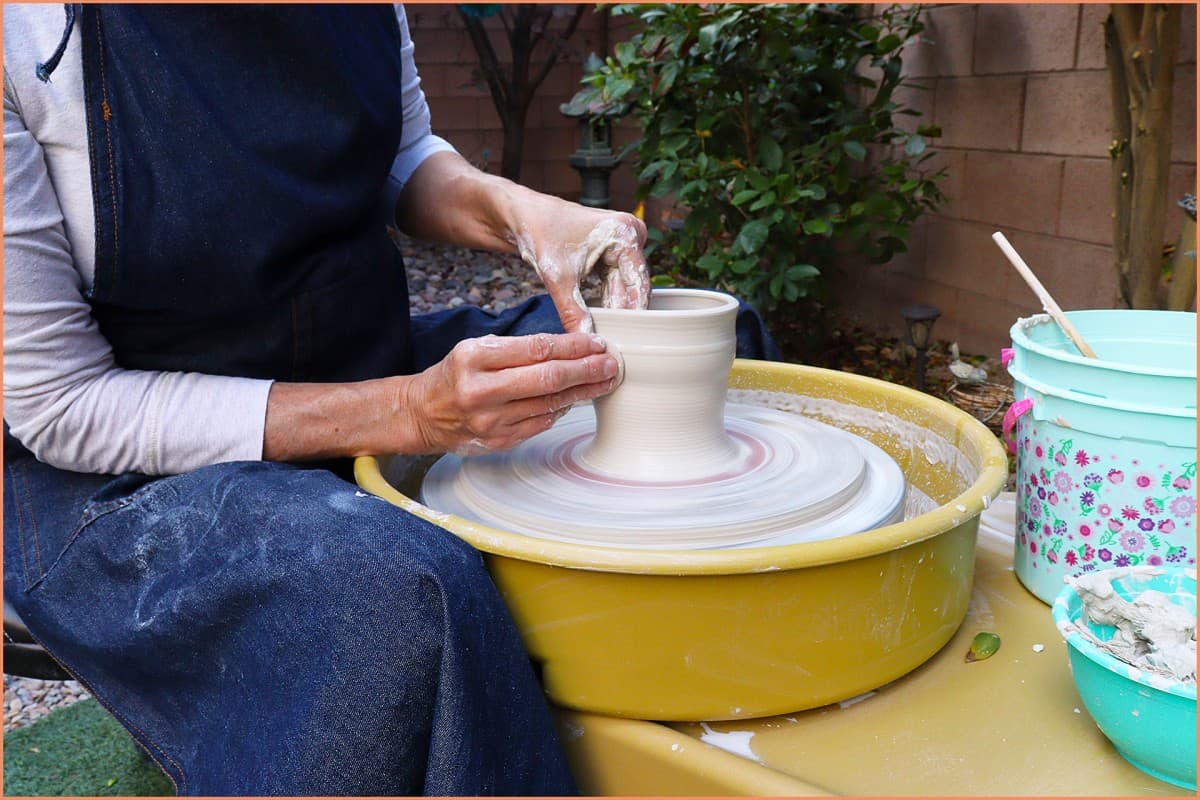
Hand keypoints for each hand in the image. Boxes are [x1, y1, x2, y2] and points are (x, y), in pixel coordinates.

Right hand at [402, 332, 618, 454]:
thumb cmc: (456, 375)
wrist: (424, 413)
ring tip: (604, 381)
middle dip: (586, 370)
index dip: (572, 346)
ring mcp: (490, 421)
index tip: (596, 343)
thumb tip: (568, 350)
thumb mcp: (476, 349)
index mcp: (474, 358)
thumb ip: (517, 349)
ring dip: (582, 392)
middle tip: (611, 364)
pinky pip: (540, 423)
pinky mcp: (498, 441)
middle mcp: (481, 390)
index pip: (536, 349)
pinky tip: (575, 400)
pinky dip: (561, 410)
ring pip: (549, 404)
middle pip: (547, 379)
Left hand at [514, 202, 650, 333]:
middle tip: (614, 342)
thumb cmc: (539, 232)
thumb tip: (585, 339)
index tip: (625, 339)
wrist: (522, 215)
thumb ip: (573, 311)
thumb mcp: (557, 277)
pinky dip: (606, 298)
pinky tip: (601, 319)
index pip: (637, 284)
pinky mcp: (613, 250)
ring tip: (607, 334)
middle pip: (632, 286)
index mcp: (625, 233)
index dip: (632, 314)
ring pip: (623, 286)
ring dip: (613, 308)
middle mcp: (631, 234)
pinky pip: (615, 281)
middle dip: (621, 313)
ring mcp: (623, 242)